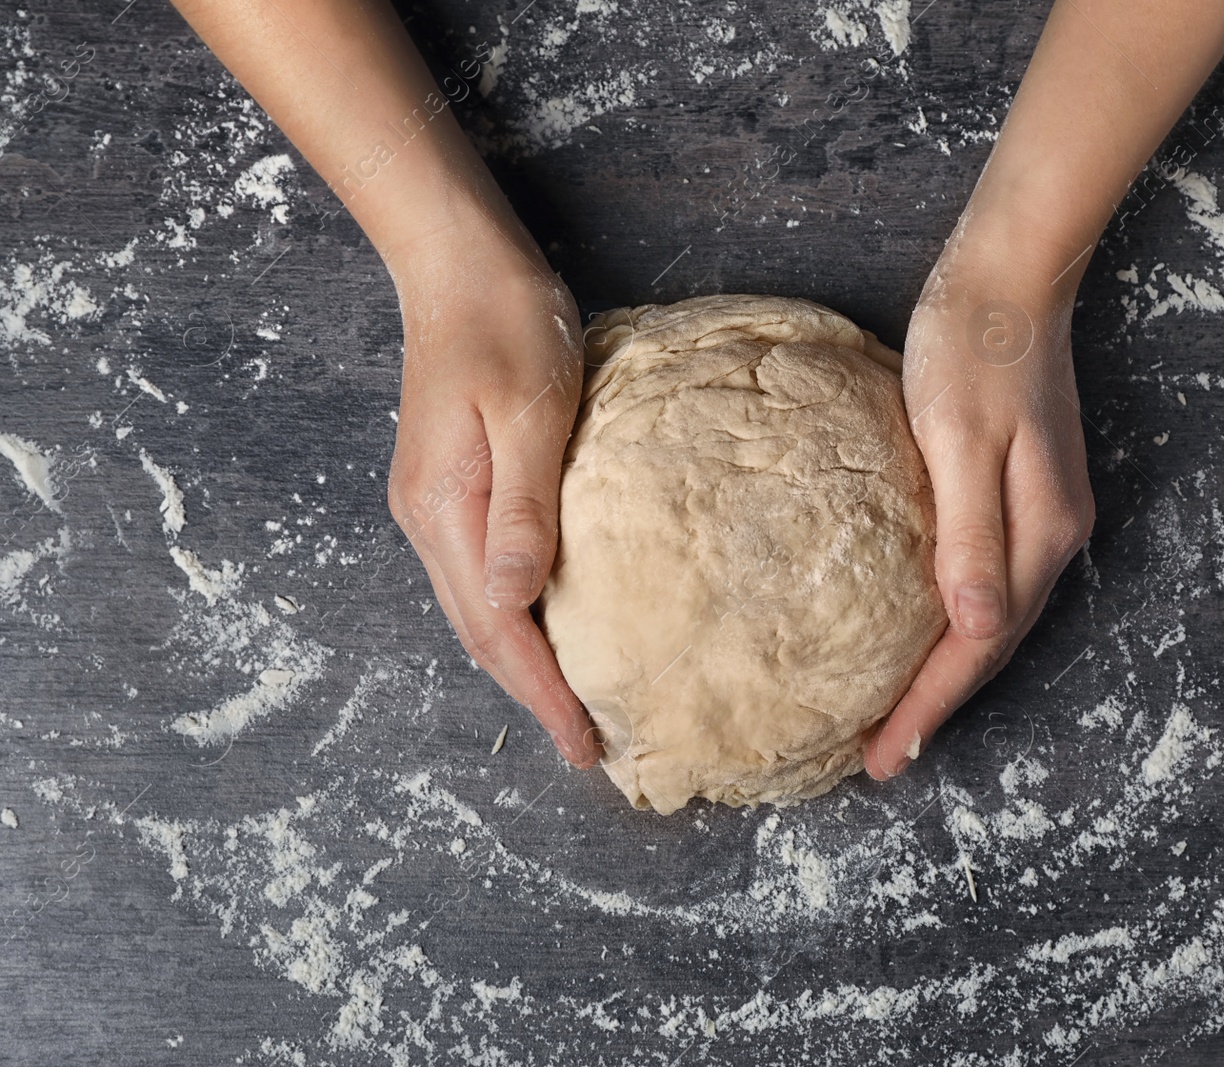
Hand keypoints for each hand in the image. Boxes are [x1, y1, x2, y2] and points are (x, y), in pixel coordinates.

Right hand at [385, 215, 600, 767]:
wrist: (460, 266)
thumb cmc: (507, 325)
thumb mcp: (529, 412)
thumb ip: (525, 508)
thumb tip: (516, 601)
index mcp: (445, 508)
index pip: (497, 629)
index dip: (542, 693)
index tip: (586, 744)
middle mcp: (429, 519)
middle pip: (479, 635)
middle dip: (532, 695)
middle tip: (589, 747)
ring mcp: (433, 504)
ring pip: (476, 611)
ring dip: (521, 663)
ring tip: (572, 705)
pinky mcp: (450, 487)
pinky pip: (480, 576)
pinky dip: (514, 620)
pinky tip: (546, 628)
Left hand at [863, 228, 1094, 778]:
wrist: (1011, 276)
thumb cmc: (973, 346)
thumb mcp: (962, 437)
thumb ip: (969, 533)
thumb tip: (976, 628)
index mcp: (1037, 531)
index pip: (977, 644)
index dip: (930, 705)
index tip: (883, 756)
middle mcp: (1053, 536)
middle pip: (993, 646)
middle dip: (938, 706)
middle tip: (882, 756)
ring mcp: (1048, 516)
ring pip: (997, 620)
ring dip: (952, 673)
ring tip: (901, 714)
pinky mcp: (1031, 494)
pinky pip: (994, 583)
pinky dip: (961, 625)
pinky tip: (930, 633)